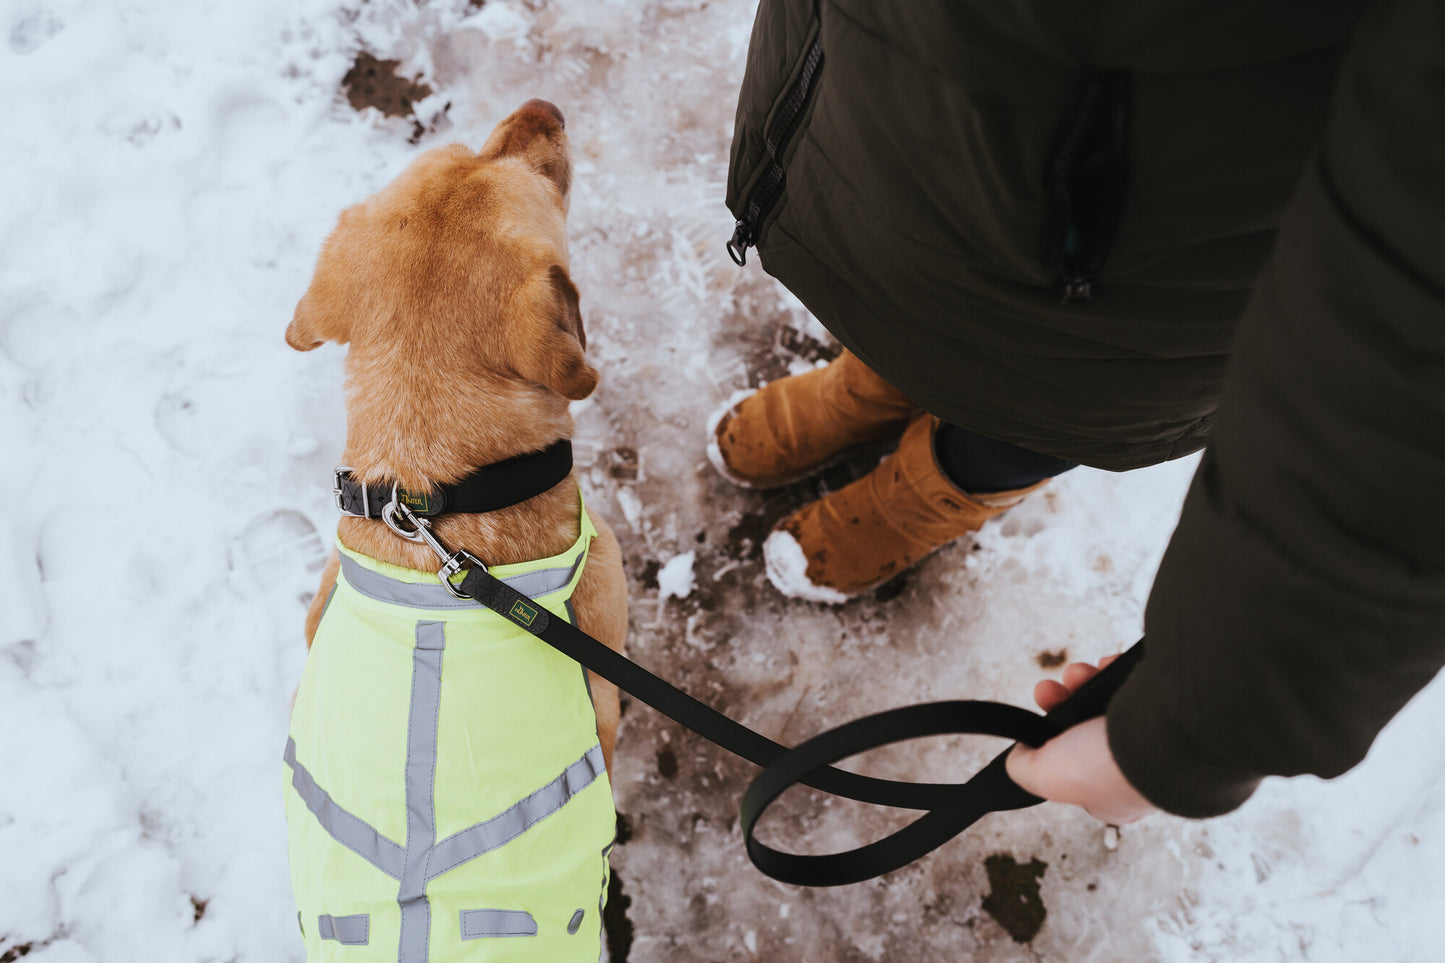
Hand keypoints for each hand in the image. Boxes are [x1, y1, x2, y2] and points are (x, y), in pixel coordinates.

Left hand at [1004, 656, 1158, 824]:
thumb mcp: (1050, 777)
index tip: (1038, 729)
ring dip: (1083, 681)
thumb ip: (1026, 771)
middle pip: (1085, 728)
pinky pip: (1134, 681)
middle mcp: (1138, 768)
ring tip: (1078, 673)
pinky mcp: (1169, 703)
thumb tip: (1018, 759)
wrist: (1171, 730)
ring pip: (1106, 702)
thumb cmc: (1115, 764)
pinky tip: (1108, 666)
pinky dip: (1116, 669)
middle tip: (1050, 690)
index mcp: (1116, 796)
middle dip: (1063, 702)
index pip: (1077, 772)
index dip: (1052, 747)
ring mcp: (1156, 734)